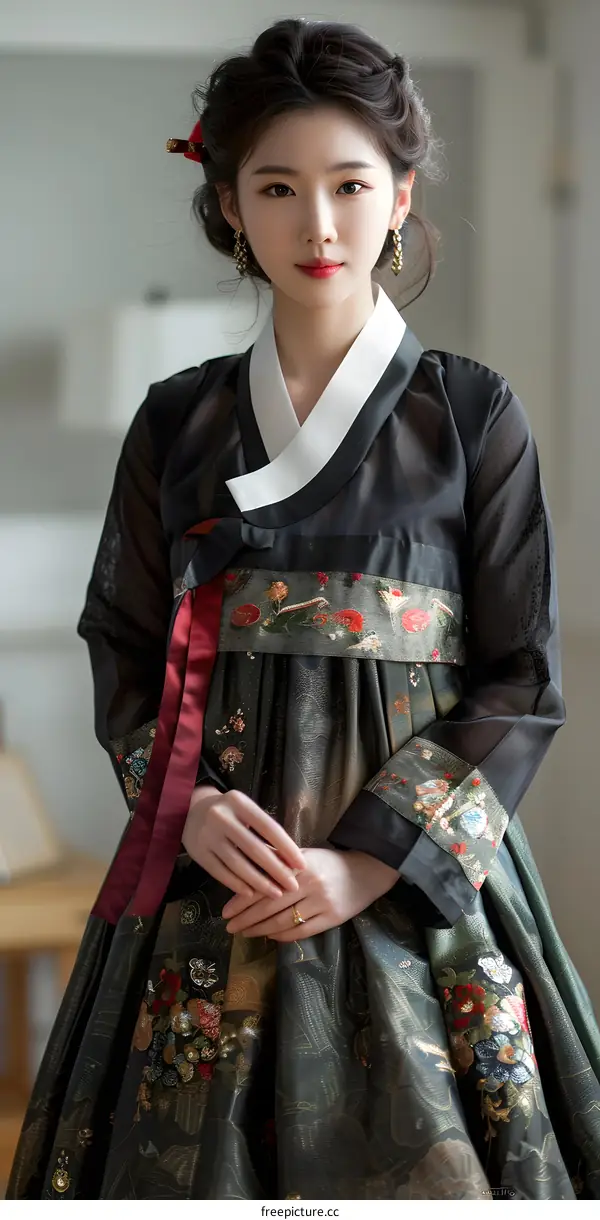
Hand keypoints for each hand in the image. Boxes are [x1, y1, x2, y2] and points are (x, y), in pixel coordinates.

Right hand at [182, 785, 305, 898]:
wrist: (189, 810)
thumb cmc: (229, 813)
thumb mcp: (245, 812)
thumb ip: (264, 832)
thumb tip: (290, 859)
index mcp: (239, 803)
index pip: (269, 828)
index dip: (287, 848)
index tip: (301, 865)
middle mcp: (221, 817)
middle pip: (255, 848)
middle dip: (276, 870)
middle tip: (292, 886)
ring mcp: (207, 836)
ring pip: (238, 864)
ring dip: (259, 882)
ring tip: (276, 894)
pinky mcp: (198, 852)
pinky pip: (221, 872)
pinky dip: (237, 884)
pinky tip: (251, 893)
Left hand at [221, 847, 398, 939]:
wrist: (366, 871)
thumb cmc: (329, 863)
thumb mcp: (303, 855)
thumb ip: (278, 859)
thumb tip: (246, 858)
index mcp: (300, 867)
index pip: (265, 886)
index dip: (243, 900)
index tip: (226, 911)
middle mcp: (311, 885)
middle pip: (271, 906)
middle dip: (246, 919)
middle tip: (229, 927)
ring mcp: (322, 904)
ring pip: (284, 922)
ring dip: (260, 930)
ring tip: (245, 933)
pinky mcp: (332, 919)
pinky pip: (302, 932)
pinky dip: (282, 936)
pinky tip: (270, 937)